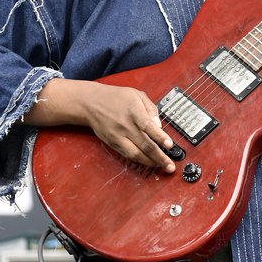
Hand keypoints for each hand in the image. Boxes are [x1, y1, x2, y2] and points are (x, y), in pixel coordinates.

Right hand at [28, 79, 175, 172]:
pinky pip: (128, 155)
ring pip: (136, 154)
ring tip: (162, 166)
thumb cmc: (115, 97)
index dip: (160, 137)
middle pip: (144, 144)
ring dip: (151, 162)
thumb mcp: (136, 94)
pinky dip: (140, 160)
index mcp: (133, 110)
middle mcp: (125, 125)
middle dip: (160, 157)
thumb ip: (151, 108)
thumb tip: (159, 125)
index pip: (148, 126)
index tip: (169, 144)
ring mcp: (118, 136)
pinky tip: (149, 162)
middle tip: (170, 166)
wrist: (90, 103)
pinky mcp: (113, 143)